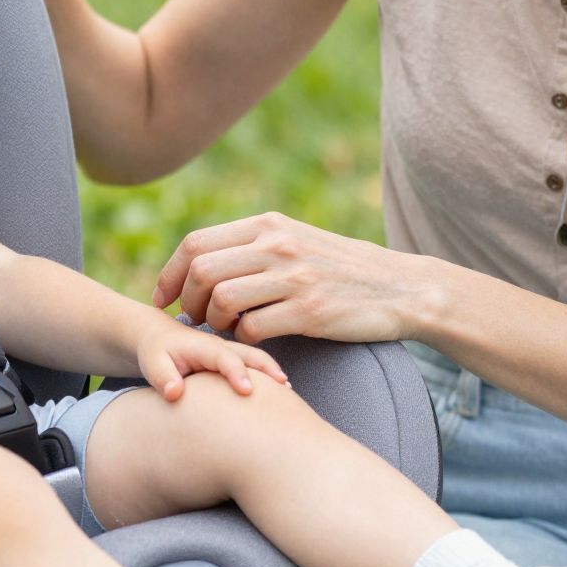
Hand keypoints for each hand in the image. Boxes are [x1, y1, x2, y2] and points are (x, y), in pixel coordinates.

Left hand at [135, 315, 289, 402]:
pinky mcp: (234, 360)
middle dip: (267, 369)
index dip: (235, 371)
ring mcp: (230, 352)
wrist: (159, 336)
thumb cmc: (156, 352)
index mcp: (202, 345)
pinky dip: (270, 377)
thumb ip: (162, 377)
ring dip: (273, 373)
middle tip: (286, 388)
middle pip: (248, 354)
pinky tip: (283, 396)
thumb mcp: (152, 362)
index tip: (248, 390)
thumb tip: (174, 394)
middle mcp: (221, 346)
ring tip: (291, 394)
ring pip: (256, 359)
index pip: (222, 356)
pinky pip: (255, 365)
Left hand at [151, 211, 431, 345]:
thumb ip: (255, 246)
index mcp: (270, 225)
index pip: (197, 243)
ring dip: (215, 323)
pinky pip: (253, 329)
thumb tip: (202, 265)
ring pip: (223, 301)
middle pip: (203, 272)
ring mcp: (296, 278)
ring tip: (226, 330)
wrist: (402, 288)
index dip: (170, 274)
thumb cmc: (343, 270)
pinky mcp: (310, 312)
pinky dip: (242, 340)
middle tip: (196, 320)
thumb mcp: (298, 240)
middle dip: (188, 302)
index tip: (164, 299)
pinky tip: (252, 341)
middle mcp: (279, 245)